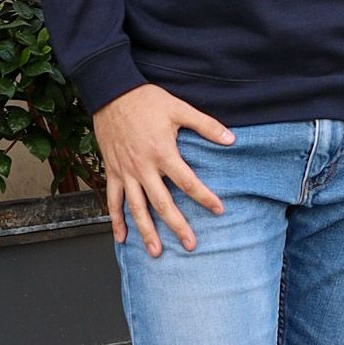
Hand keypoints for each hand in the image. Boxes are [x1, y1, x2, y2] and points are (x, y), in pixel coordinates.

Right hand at [93, 84, 234, 257]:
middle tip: (191, 245)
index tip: (219, 210)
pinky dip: (115, 220)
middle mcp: (144, 167)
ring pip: (137, 208)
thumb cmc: (146, 100)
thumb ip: (205, 125)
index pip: (188, 182)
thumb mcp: (179, 109)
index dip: (205, 197)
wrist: (112, 92)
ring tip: (156, 252)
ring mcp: (126, 171)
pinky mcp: (113, 170)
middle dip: (178, 225)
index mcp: (163, 153)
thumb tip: (231, 138)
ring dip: (147, 231)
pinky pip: (112, 200)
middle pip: (162, 203)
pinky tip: (121, 238)